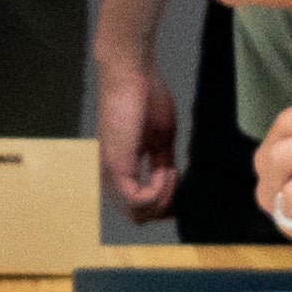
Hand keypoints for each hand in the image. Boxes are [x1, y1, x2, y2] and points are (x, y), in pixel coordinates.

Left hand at [92, 50, 181, 215]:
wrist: (131, 74)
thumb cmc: (144, 98)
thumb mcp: (161, 138)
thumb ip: (163, 164)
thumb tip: (173, 185)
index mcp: (120, 169)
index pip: (138, 207)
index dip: (164, 203)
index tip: (181, 184)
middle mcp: (110, 175)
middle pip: (137, 217)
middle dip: (165, 207)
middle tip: (180, 184)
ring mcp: (110, 172)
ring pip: (136, 213)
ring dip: (164, 199)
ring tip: (173, 173)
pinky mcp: (116, 165)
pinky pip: (137, 199)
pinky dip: (159, 191)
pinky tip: (167, 171)